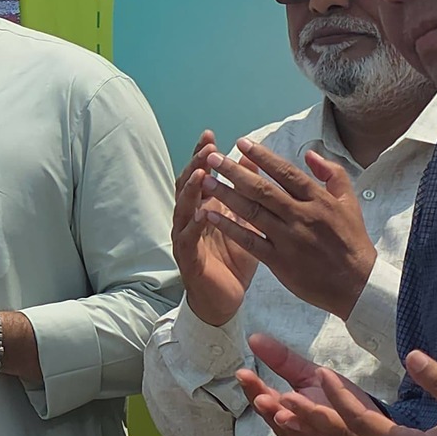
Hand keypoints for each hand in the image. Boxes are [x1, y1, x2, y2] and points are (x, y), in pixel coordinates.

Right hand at [172, 130, 257, 327]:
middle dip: (196, 165)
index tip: (211, 136)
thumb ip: (245, 194)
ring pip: (183, 208)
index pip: (201, 175)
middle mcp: (190, 218)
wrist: (224, 299)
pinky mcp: (187, 257)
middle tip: (206, 149)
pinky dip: (193, 225)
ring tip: (201, 174)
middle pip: (188, 185)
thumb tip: (252, 162)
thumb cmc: (234, 260)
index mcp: (205, 207)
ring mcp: (185, 236)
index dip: (203, 156)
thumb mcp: (244, 222)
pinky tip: (201, 214)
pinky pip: (187, 238)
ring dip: (191, 191)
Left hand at [196, 139, 377, 319]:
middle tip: (213, 158)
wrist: (358, 285)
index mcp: (318, 200)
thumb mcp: (350, 202)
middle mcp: (302, 216)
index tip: (241, 143)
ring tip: (205, 181)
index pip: (286, 172)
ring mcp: (289, 239)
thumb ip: (332, 174)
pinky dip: (229, 227)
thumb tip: (310, 153)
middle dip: (235, 172)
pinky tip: (211, 215)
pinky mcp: (279, 261)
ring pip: (252, 212)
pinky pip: (249, 240)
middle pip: (263, 190)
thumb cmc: (352, 241)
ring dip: (226, 195)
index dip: (262, 156)